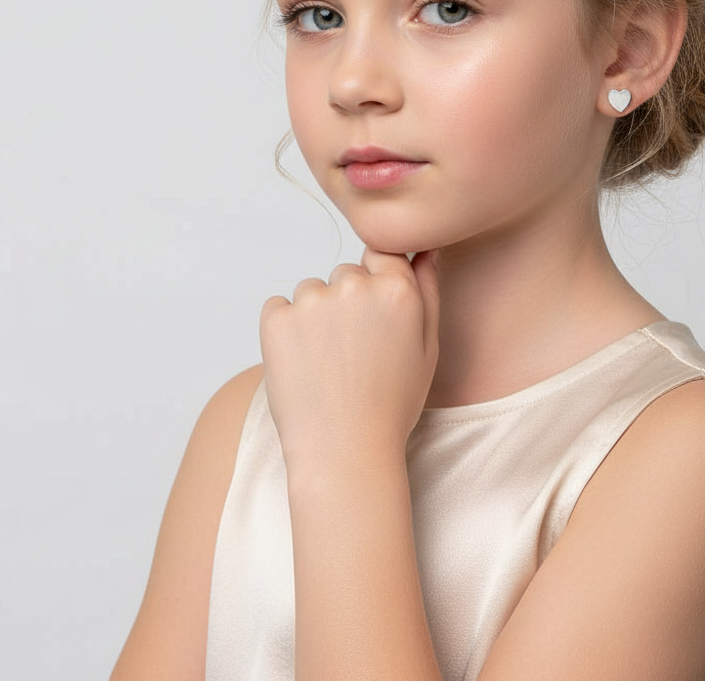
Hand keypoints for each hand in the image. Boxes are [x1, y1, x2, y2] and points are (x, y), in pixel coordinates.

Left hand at [259, 247, 439, 471]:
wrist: (344, 452)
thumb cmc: (391, 405)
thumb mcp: (427, 348)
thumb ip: (427, 291)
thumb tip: (424, 251)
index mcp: (397, 289)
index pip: (381, 253)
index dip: (377, 284)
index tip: (373, 318)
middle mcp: (355, 286)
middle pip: (345, 273)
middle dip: (347, 302)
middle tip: (352, 352)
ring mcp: (312, 300)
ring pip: (311, 291)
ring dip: (315, 316)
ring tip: (327, 364)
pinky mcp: (277, 318)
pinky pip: (279, 308)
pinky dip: (285, 330)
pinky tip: (303, 365)